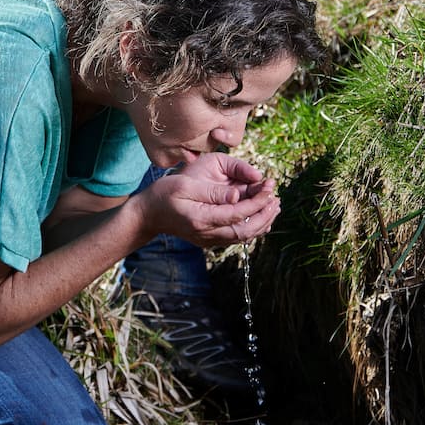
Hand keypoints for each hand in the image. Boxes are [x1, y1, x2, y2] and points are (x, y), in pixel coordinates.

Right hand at [137, 152, 280, 247]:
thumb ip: (213, 192)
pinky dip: (252, 226)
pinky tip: (260, 214)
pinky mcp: (210, 239)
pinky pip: (236, 236)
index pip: (238, 214)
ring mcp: (209, 239)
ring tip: (274, 206)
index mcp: (202, 219)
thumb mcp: (186, 185)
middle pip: (245, 231)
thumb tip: (237, 195)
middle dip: (264, 215)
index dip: (257, 202)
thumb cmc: (164, 194)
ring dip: (262, 222)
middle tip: (276, 199)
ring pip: (243, 236)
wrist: (148, 214)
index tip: (269, 188)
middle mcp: (208, 234)